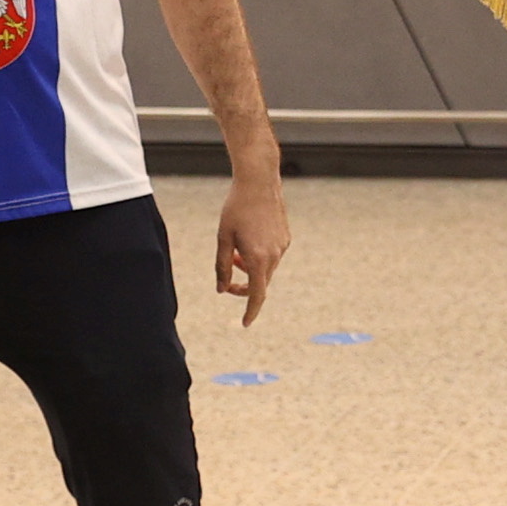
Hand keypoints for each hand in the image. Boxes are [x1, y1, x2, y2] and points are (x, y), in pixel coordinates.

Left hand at [215, 173, 290, 324]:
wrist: (259, 182)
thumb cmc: (236, 208)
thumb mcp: (222, 238)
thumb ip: (222, 266)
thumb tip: (221, 289)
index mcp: (257, 258)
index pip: (256, 295)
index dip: (250, 312)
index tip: (244, 323)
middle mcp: (274, 256)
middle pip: (260, 283)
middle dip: (243, 285)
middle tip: (226, 278)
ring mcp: (282, 247)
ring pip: (266, 269)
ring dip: (250, 268)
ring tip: (235, 251)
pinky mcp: (285, 238)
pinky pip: (272, 256)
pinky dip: (259, 257)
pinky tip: (249, 238)